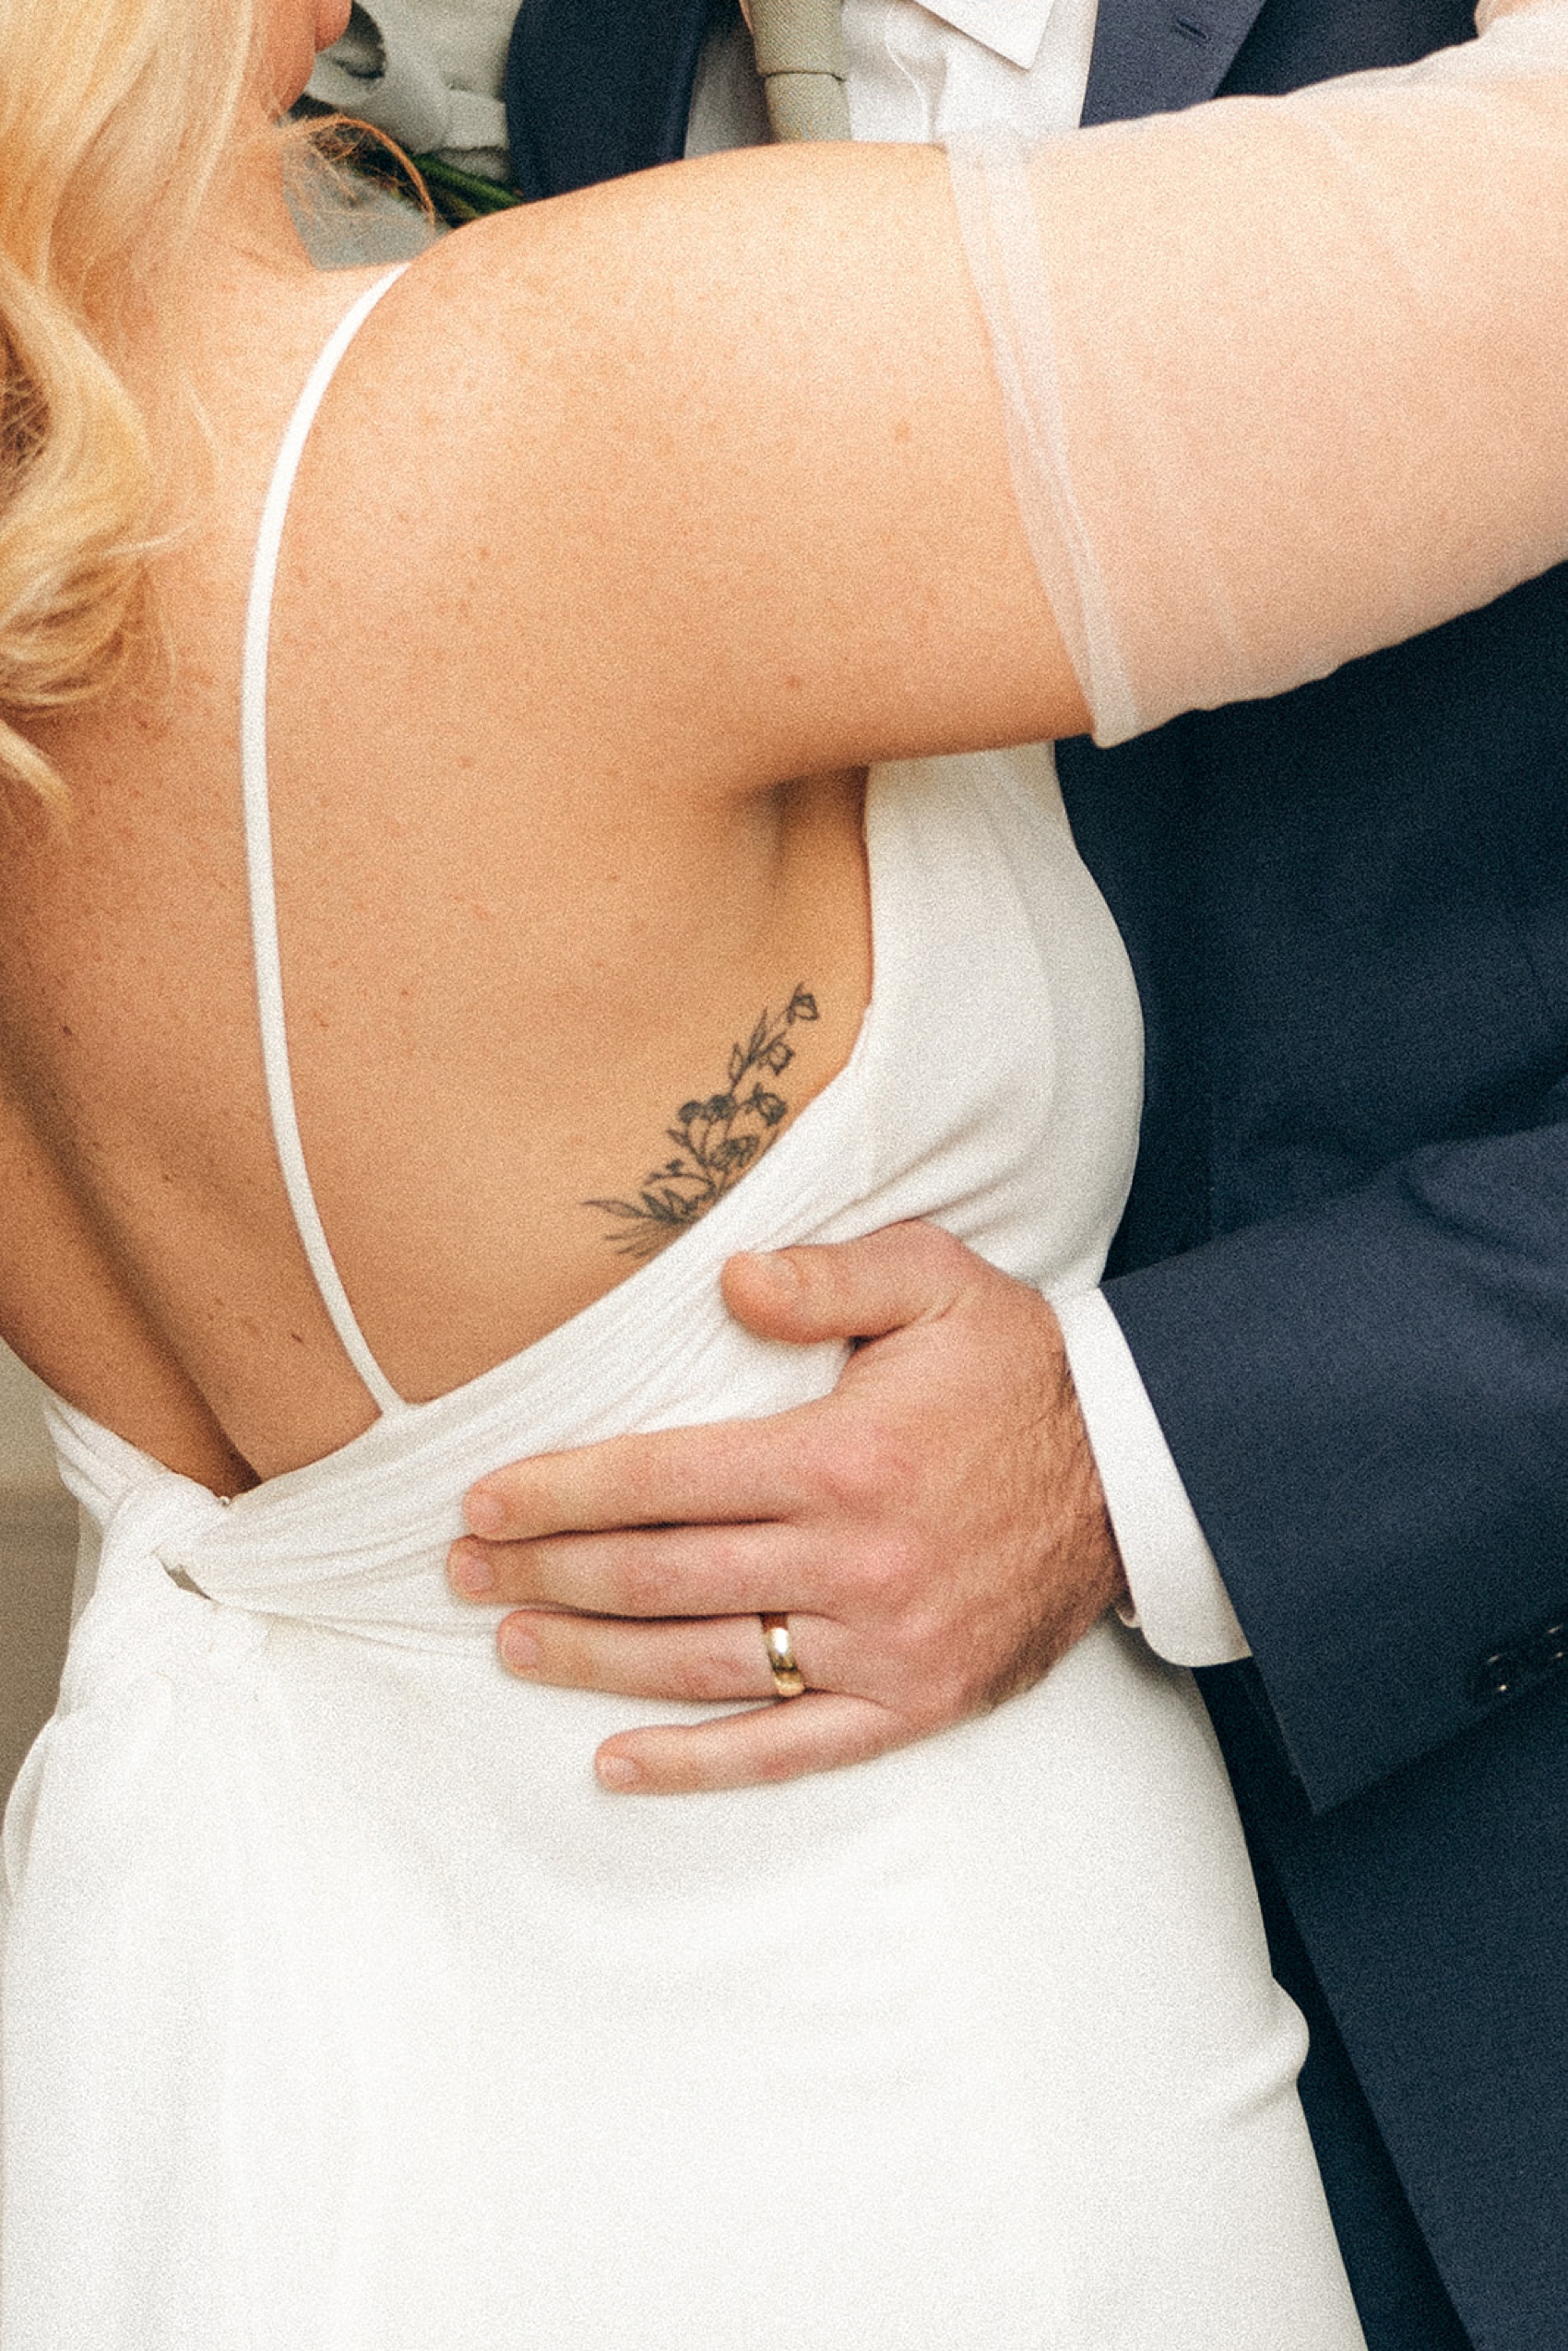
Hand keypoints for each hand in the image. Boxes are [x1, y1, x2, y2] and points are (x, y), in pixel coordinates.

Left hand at [449, 1223, 1128, 1792]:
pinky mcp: (912, 1702)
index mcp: (842, 1455)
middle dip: (547, 1571)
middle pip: (661, 1575)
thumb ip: (827, 1275)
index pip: (662, 1479)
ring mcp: (881, 1643)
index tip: (484, 1499)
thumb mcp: (937, 1282)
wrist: (1136, 1475)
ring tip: (509, 1644)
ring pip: (703, 1663)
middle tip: (462, 1571)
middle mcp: (853, 1559)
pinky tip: (614, 1764)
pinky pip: (788, 1749)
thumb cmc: (1019, 1370)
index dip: (561, 1491)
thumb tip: (727, 1282)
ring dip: (591, 1660)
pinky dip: (697, 1765)